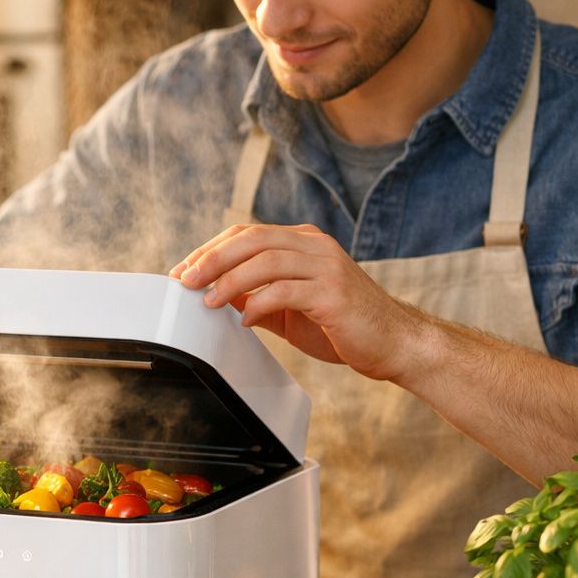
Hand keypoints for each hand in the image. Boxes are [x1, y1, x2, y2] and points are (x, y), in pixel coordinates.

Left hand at [170, 222, 429, 381]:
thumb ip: (257, 297)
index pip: (247, 234)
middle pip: (252, 239)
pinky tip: (244, 320)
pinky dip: (258, 305)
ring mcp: (326, 267)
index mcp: (303, 242)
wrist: (394, 343)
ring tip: (208, 300)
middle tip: (186, 280)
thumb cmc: (342, 326)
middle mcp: (315, 246)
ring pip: (266, 260)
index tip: (184, 270)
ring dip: (230, 280)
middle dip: (212, 258)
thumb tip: (217, 297)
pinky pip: (286, 292)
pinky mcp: (333, 294)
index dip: (211, 249)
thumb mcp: (291, 308)